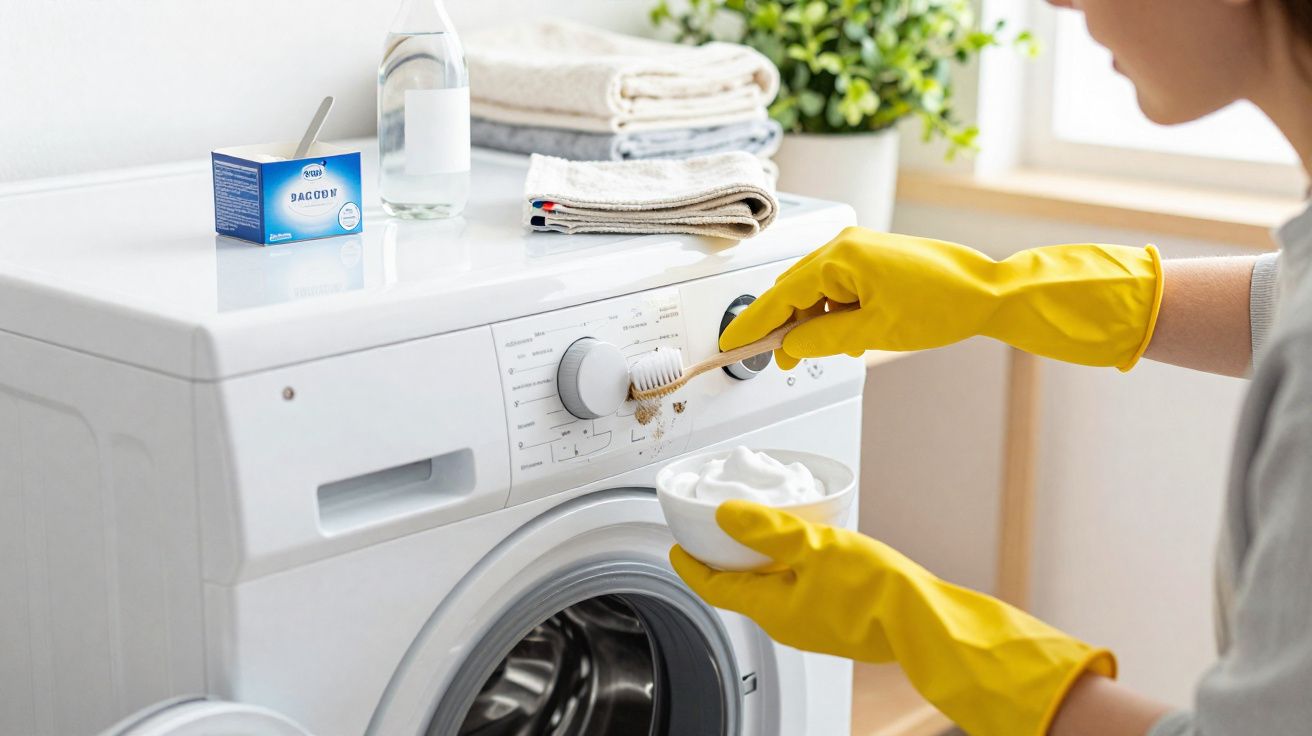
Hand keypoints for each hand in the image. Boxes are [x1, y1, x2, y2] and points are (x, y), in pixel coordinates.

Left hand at [671, 500, 1115, 735]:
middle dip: (722, 560)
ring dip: (757, 562)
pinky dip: (788, 568)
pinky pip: (799, 590)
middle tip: (711, 532)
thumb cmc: (877, 592)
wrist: (928, 622)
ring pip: (771, 588)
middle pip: (740, 587)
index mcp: (772, 608)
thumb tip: (726, 516)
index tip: (676, 548)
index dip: (691, 565)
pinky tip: (804, 549)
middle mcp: (788, 623)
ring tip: (754, 532)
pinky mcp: (836, 619)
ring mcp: (812, 624)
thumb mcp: (815, 546)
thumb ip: (767, 529)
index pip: (715, 586)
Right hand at [719, 227, 1161, 370]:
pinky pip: (835, 287)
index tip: (730, 343)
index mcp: (839, 256)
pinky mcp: (872, 259)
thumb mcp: (872, 331)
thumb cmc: (942, 303)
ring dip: (812, 323)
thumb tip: (789, 346)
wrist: (989, 291)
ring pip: (814, 291)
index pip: (779, 295)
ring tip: (824, 351)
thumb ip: (821, 340)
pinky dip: (831, 312)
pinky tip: (844, 334)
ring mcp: (859, 250)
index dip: (752, 324)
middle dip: (783, 327)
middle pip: (792, 291)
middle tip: (777, 360)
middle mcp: (844, 245)